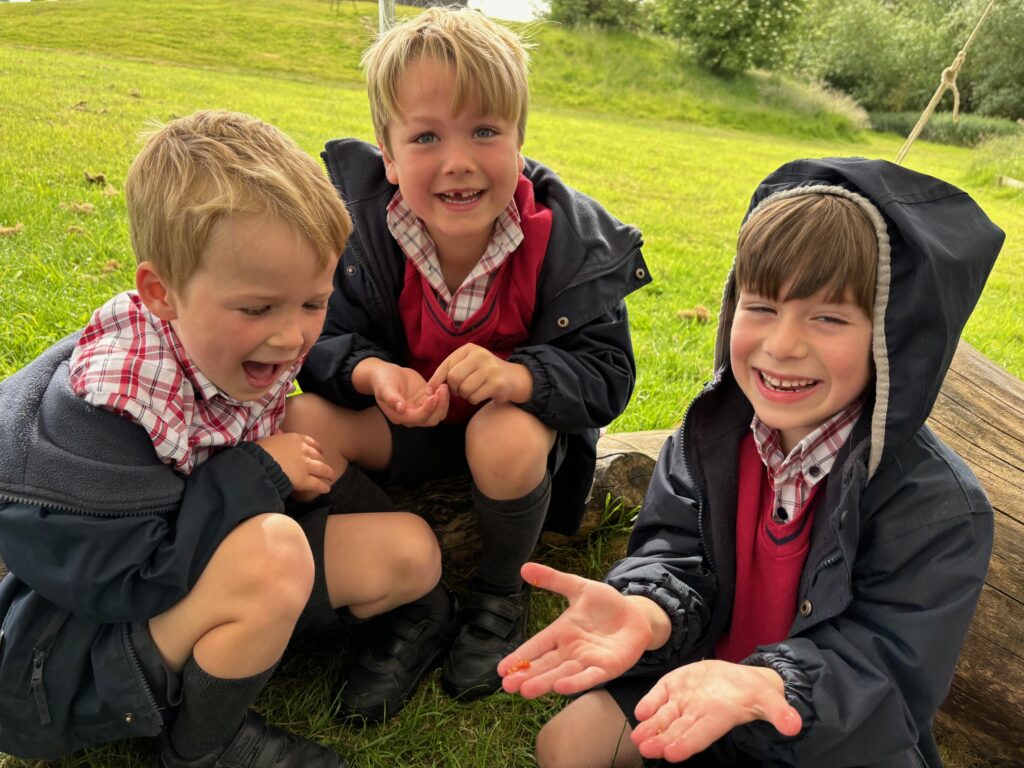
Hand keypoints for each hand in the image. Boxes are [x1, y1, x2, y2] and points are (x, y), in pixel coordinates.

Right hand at [256, 432, 334, 496]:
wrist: (259, 464)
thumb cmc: (260, 451)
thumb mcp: (270, 439)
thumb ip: (278, 436)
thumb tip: (279, 431)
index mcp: (296, 439)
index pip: (311, 443)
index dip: (317, 448)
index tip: (320, 452)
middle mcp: (304, 451)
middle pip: (318, 456)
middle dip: (322, 461)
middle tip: (324, 467)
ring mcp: (306, 465)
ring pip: (322, 469)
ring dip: (328, 473)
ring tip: (331, 477)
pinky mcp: (304, 479)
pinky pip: (317, 483)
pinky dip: (323, 486)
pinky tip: (326, 489)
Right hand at [369, 362, 448, 426]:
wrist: (387, 374)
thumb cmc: (383, 381)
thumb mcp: (385, 387)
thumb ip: (391, 398)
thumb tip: (400, 408)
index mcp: (401, 416)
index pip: (419, 418)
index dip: (428, 409)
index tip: (433, 396)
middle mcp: (412, 416)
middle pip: (432, 419)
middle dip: (439, 406)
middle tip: (442, 389)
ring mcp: (421, 409)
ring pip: (438, 413)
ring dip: (443, 402)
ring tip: (443, 386)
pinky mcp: (427, 401)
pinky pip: (440, 404)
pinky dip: (443, 397)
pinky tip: (441, 385)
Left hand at [427, 343, 531, 404]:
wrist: (514, 378)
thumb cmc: (484, 372)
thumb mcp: (468, 364)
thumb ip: (449, 371)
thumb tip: (429, 388)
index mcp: (469, 349)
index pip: (446, 365)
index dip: (437, 380)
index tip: (431, 390)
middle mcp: (480, 355)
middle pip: (453, 378)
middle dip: (454, 389)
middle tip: (460, 391)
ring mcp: (490, 369)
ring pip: (464, 389)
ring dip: (465, 395)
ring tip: (473, 391)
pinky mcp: (497, 383)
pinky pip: (474, 397)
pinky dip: (474, 400)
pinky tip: (482, 394)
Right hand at [498, 562, 659, 697]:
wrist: (636, 614)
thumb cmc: (606, 604)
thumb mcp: (578, 587)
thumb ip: (552, 580)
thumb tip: (524, 567)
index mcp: (561, 632)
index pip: (535, 646)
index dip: (519, 657)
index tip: (501, 670)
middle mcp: (570, 650)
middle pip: (545, 665)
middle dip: (526, 675)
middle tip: (507, 686)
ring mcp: (587, 660)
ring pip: (562, 673)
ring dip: (545, 682)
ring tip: (526, 690)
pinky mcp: (607, 668)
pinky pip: (589, 676)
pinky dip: (575, 683)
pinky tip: (560, 688)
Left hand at [630, 660, 801, 762]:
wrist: (738, 678)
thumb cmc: (753, 692)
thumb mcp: (769, 699)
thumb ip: (778, 712)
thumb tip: (794, 725)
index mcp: (718, 717)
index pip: (701, 734)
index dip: (688, 743)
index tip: (672, 754)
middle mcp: (697, 712)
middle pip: (677, 730)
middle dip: (662, 741)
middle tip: (647, 750)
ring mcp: (683, 699)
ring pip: (664, 717)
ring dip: (650, 727)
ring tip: (637, 738)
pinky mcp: (674, 686)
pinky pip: (659, 695)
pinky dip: (649, 703)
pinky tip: (640, 711)